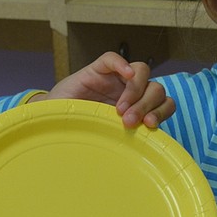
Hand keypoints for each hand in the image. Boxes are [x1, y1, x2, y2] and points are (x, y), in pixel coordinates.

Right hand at [35, 51, 175, 129]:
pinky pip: (113, 58)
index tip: (149, 126)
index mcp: (138, 109)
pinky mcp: (97, 69)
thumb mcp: (108, 139)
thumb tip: (145, 157)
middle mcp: (130, 92)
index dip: (162, 112)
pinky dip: (121, 63)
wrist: (51, 121)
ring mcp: (115, 79)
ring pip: (142, 72)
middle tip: (129, 121)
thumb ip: (128, 141)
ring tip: (120, 110)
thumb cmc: (81, 132)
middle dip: (147, 105)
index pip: (165, 104)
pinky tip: (124, 74)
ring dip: (136, 90)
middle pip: (156, 89)